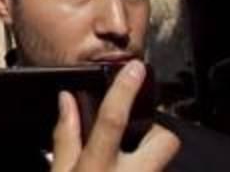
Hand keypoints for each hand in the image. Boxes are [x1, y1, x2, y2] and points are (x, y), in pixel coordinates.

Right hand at [51, 60, 178, 171]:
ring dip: (149, 154)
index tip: (134, 68)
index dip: (124, 91)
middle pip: (164, 140)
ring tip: (126, 162)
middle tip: (133, 137)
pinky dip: (145, 166)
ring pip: (165, 157)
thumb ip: (64, 138)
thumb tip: (66, 100)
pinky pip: (158, 169)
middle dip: (155, 131)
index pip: (113, 120)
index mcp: (97, 167)